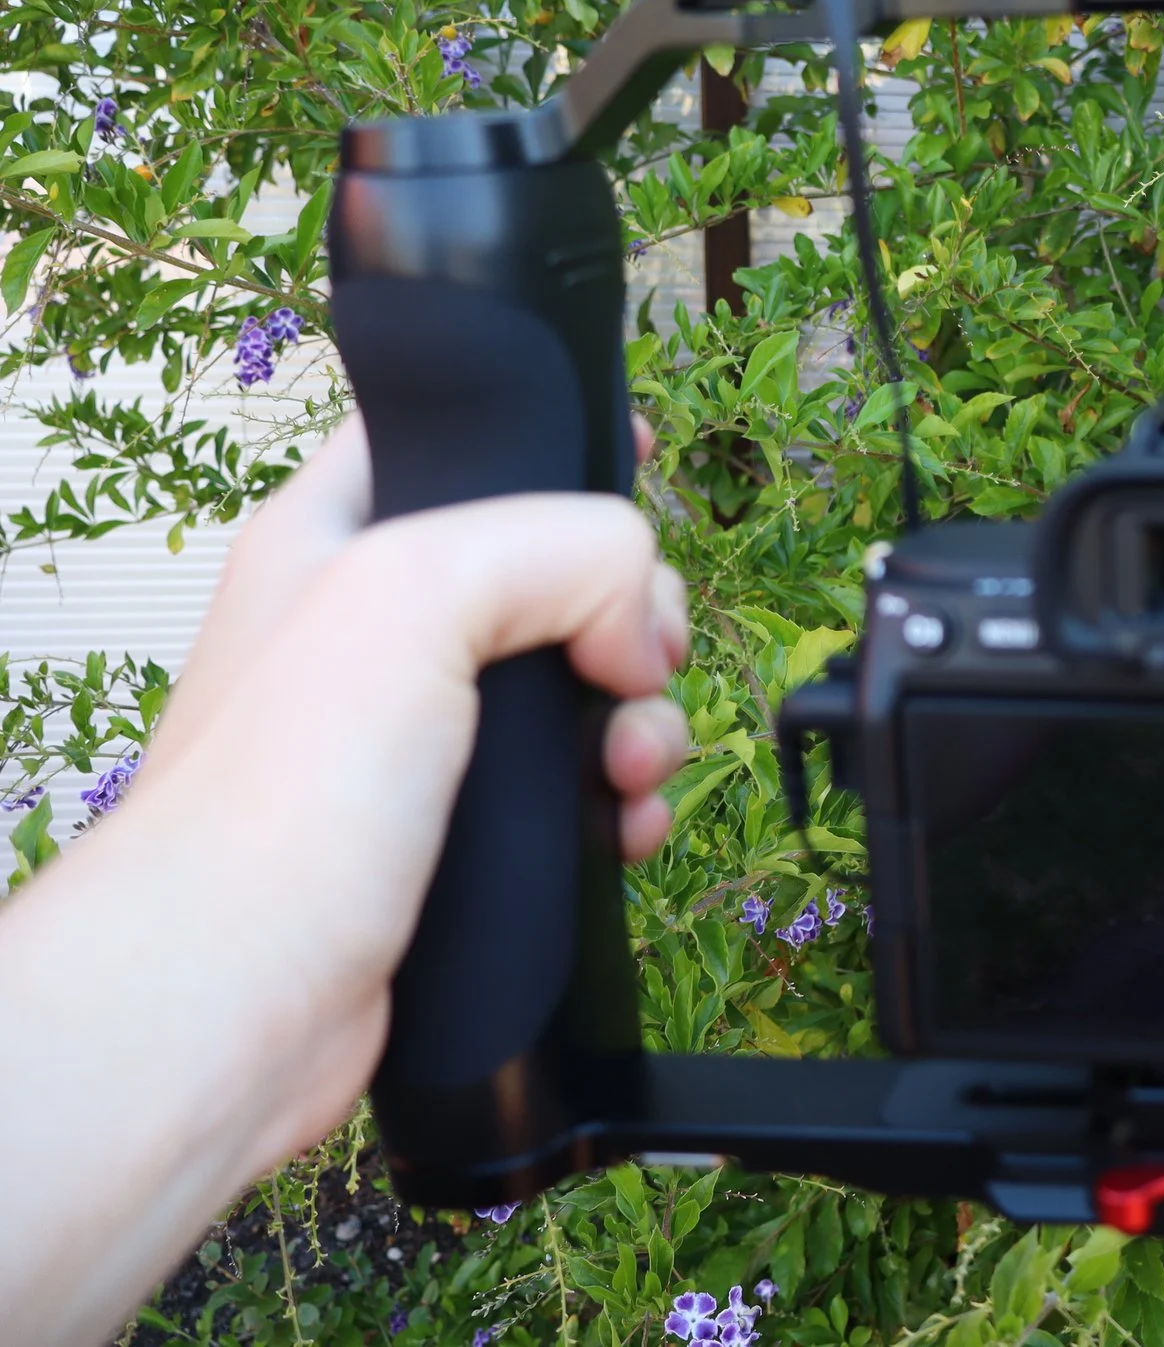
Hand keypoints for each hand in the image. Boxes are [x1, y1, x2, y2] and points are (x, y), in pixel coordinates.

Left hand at [0, 415, 689, 1345]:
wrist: (236, 1005)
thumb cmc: (280, 801)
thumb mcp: (419, 591)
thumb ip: (567, 550)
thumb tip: (641, 630)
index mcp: (337, 537)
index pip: (459, 440)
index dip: (555, 445)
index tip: (635, 466)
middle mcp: (376, 630)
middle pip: (559, 571)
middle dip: (634, 613)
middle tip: (634, 662)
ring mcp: (421, 739)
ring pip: (586, 688)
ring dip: (644, 721)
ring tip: (631, 771)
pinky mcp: (463, 835)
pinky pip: (582, 790)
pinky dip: (625, 802)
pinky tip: (626, 827)